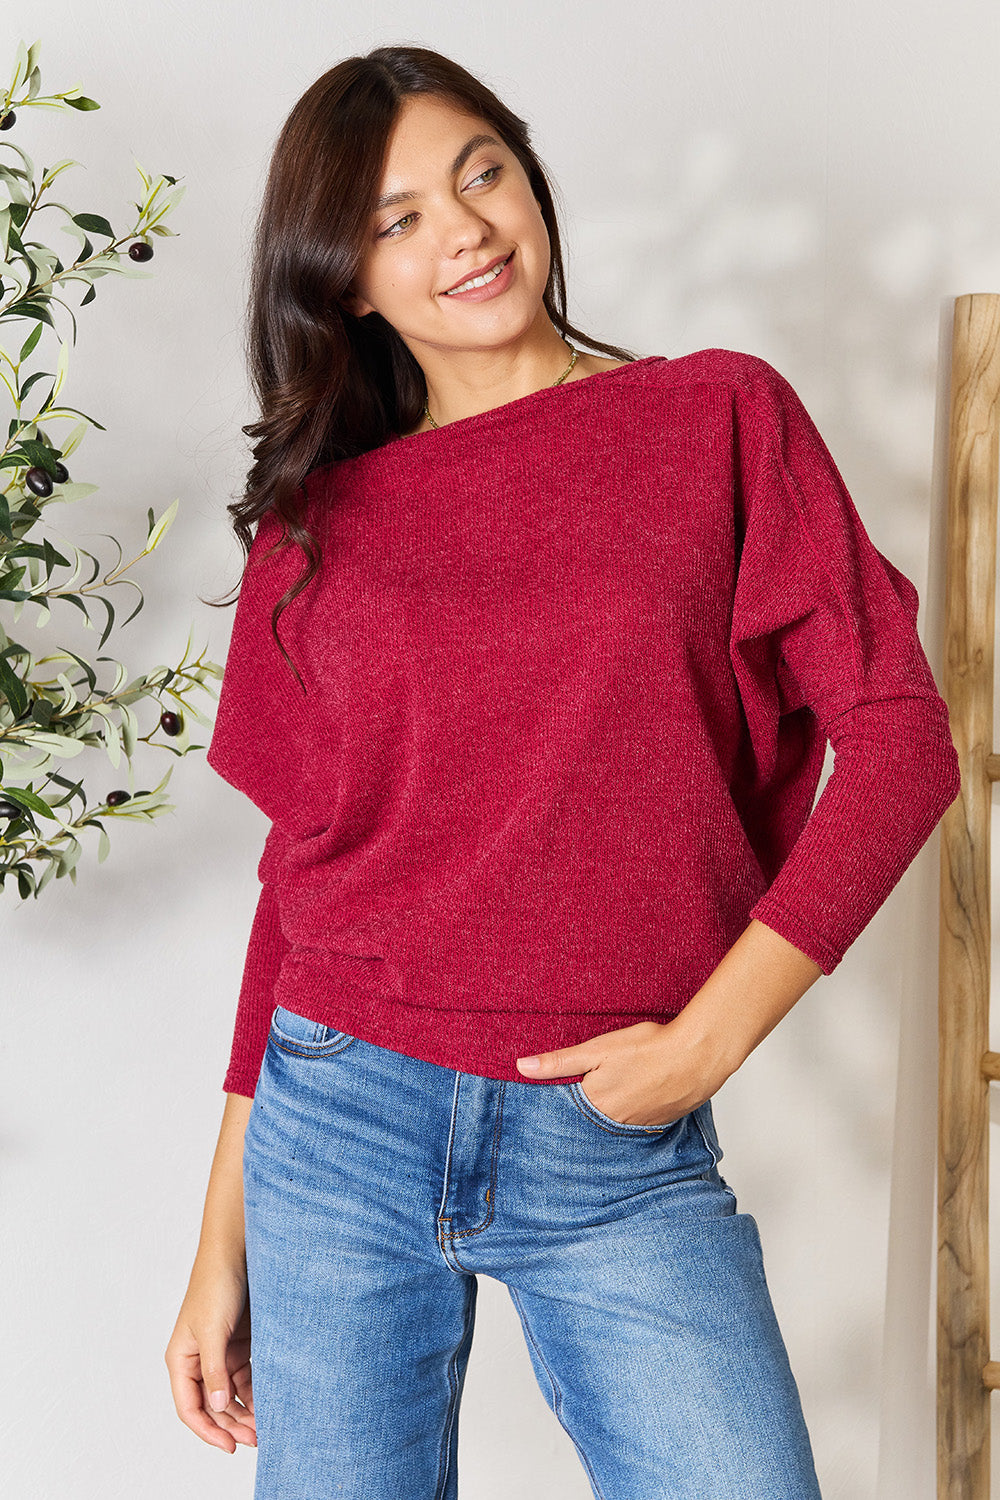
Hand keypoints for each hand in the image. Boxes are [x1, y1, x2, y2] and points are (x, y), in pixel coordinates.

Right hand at [165, 1262, 256, 1452]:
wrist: (238, 1251)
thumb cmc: (216, 1284)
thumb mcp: (213, 1330)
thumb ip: (214, 1369)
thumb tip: (217, 1406)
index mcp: (182, 1360)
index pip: (190, 1407)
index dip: (208, 1430)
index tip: (230, 1446)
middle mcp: (199, 1360)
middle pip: (213, 1405)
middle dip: (232, 1424)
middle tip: (256, 1439)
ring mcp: (220, 1353)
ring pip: (231, 1394)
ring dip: (246, 1411)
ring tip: (266, 1426)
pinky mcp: (240, 1344)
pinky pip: (246, 1377)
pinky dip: (256, 1391)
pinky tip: (270, 1401)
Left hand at [516, 1016, 733, 1127]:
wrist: (697, 1056)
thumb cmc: (647, 1049)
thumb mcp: (597, 1049)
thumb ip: (559, 1062)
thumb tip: (522, 1067)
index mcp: (595, 1106)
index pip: (566, 1111)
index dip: (562, 1102)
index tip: (558, 1097)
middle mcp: (615, 1123)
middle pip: (591, 1119)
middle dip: (587, 1108)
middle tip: (593, 1090)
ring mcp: (639, 1125)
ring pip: (615, 1122)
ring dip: (611, 1111)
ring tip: (616, 1091)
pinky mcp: (660, 1122)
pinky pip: (638, 1121)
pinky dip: (634, 1110)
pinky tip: (638, 1094)